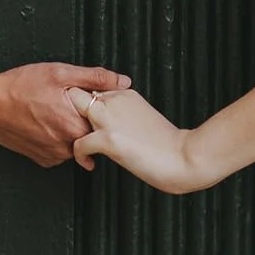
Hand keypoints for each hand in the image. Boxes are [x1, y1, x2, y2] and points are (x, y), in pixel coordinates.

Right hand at [0, 61, 128, 168]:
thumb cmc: (19, 87)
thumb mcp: (59, 73)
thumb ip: (95, 78)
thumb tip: (122, 81)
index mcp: (75, 124)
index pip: (104, 122)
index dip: (98, 108)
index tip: (89, 100)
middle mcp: (66, 145)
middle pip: (90, 134)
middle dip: (83, 119)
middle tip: (65, 103)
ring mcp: (53, 155)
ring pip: (74, 143)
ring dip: (69, 130)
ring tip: (52, 112)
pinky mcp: (41, 159)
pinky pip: (59, 151)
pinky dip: (56, 139)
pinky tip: (44, 123)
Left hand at [72, 86, 210, 193]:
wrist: (186, 157)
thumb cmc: (169, 145)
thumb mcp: (144, 119)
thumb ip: (125, 115)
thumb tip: (113, 124)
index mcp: (125, 94)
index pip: (92, 91)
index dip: (83, 105)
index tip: (83, 122)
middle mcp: (115, 101)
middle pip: (76, 95)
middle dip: (68, 111)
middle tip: (70, 132)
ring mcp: (110, 119)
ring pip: (72, 114)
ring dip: (70, 131)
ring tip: (79, 147)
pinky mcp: (108, 139)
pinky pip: (78, 144)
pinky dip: (79, 155)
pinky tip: (89, 163)